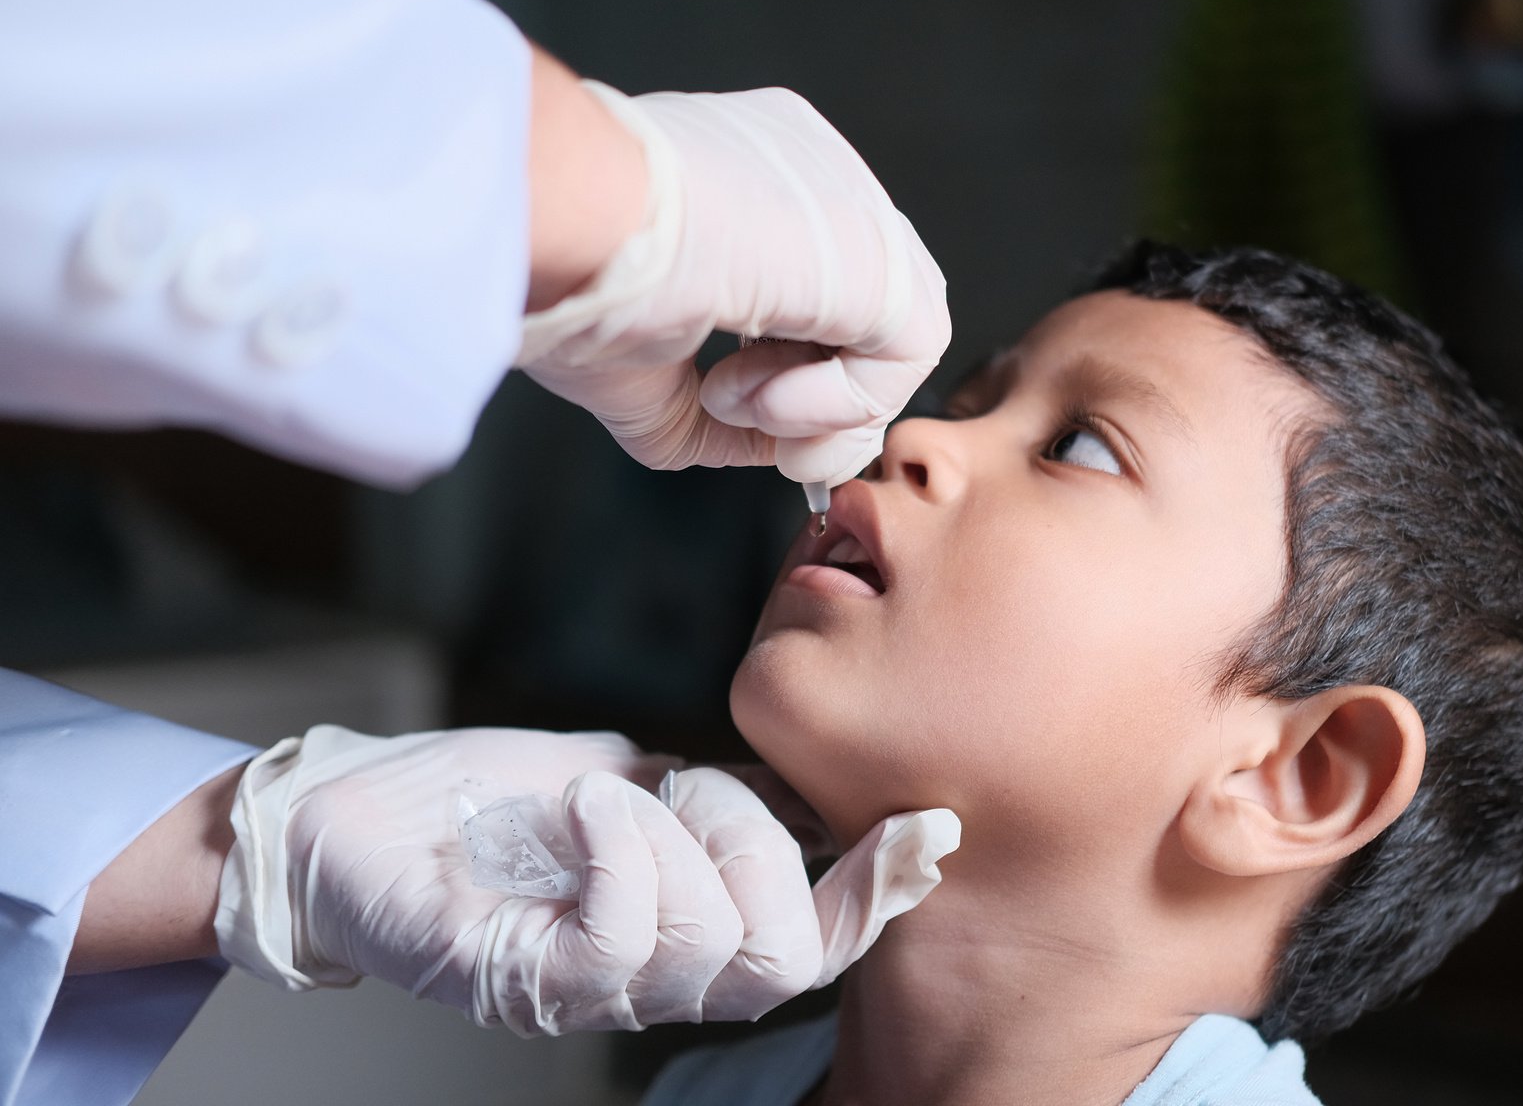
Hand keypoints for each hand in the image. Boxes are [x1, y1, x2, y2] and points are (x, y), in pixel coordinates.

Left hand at [214, 726, 957, 1033]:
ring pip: (710, 941)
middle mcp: (652, 985)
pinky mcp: (527, 982)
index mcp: (687, 936)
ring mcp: (590, 992)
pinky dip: (620, 845)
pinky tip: (583, 808)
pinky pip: (623, 931)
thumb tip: (804, 790)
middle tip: (687, 787)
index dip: (876, 896)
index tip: (921, 824)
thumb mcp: (628, 780)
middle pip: (781, 959)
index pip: (813, 946)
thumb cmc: (484, 804)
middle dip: (757, 846)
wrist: (350, 820)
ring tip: (613, 795)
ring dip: (677, 834)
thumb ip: (715, 797)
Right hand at [519, 84, 949, 486]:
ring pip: (890, 334)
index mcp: (749, 166)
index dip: (783, 363)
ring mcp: (850, 198)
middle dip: (815, 395)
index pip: (811, 277)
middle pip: (862, 307)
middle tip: (750, 427)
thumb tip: (764, 447)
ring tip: (733, 403)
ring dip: (819, 407)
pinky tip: (763, 401)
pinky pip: (909, 351)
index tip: (720, 400)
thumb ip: (714, 409)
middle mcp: (810, 168)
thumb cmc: (566, 267)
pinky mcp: (880, 249)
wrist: (563, 218)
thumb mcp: (640, 359)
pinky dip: (838, 404)